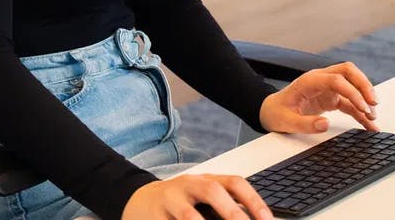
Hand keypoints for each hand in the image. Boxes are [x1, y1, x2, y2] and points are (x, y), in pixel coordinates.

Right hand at [122, 174, 271, 219]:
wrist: (141, 202)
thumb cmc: (181, 202)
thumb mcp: (203, 200)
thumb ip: (225, 207)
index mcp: (206, 179)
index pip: (234, 183)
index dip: (253, 200)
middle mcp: (189, 185)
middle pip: (212, 191)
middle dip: (231, 212)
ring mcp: (169, 200)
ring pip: (187, 214)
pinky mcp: (154, 217)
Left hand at [259, 62, 379, 133]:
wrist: (270, 111)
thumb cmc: (276, 113)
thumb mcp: (286, 121)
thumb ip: (305, 124)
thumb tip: (325, 125)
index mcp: (310, 81)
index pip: (337, 79)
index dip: (353, 92)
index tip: (363, 107)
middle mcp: (321, 80)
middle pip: (349, 72)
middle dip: (364, 86)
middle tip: (374, 104)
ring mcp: (327, 88)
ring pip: (353, 84)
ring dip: (365, 97)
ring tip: (373, 116)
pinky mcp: (331, 98)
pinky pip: (350, 102)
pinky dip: (360, 111)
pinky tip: (368, 123)